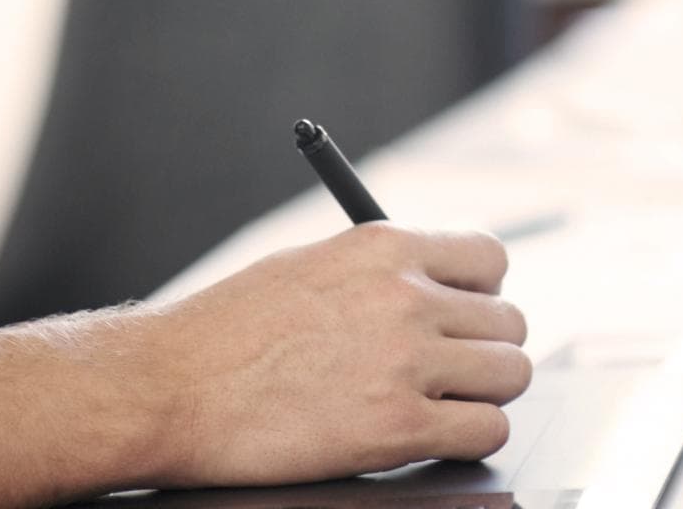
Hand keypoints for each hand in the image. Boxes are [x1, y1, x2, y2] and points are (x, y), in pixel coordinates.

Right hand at [132, 223, 532, 485]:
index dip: (482, 292)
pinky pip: (485, 430)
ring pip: (510, 375)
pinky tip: (435, 435)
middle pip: (510, 321)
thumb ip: (379, 271)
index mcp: (385, 246)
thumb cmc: (227, 331)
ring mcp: (406, 362)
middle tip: (451, 370)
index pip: (490, 257)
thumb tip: (435, 288)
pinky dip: (469, 437)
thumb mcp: (311, 265)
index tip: (464, 315)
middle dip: (484, 348)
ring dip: (484, 394)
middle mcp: (406, 296)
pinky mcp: (397, 427)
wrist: (172, 388)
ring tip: (445, 404)